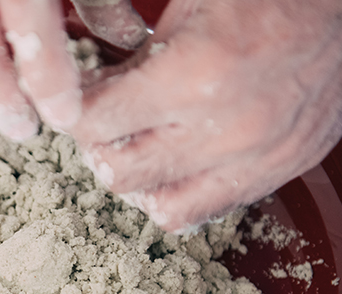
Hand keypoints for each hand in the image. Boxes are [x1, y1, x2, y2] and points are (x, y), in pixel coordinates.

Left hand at [73, 0, 341, 231]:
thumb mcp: (186, 7)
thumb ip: (132, 60)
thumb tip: (84, 96)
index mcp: (195, 74)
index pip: (94, 125)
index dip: (73, 113)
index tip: (76, 104)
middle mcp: (228, 128)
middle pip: (119, 175)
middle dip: (99, 148)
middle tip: (106, 125)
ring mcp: (259, 157)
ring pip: (160, 207)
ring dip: (139, 181)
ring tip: (142, 148)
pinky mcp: (282, 170)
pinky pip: (207, 211)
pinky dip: (180, 195)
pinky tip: (177, 164)